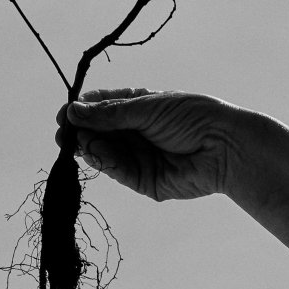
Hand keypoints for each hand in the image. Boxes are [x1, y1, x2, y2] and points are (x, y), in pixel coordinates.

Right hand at [55, 88, 238, 200]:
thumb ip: (110, 113)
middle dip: (79, 131)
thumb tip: (73, 110)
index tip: (65, 113)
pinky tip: (94, 152)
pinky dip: (103, 161)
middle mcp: (136, 132)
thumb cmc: (192, 117)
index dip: (82, 110)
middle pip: (98, 132)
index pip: (102, 108)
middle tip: (63, 132)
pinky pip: (117, 171)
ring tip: (77, 140)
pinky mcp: (143, 181)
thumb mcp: (147, 108)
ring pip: (104, 152)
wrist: (225, 147)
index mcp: (138, 108)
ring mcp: (139, 157)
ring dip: (88, 147)